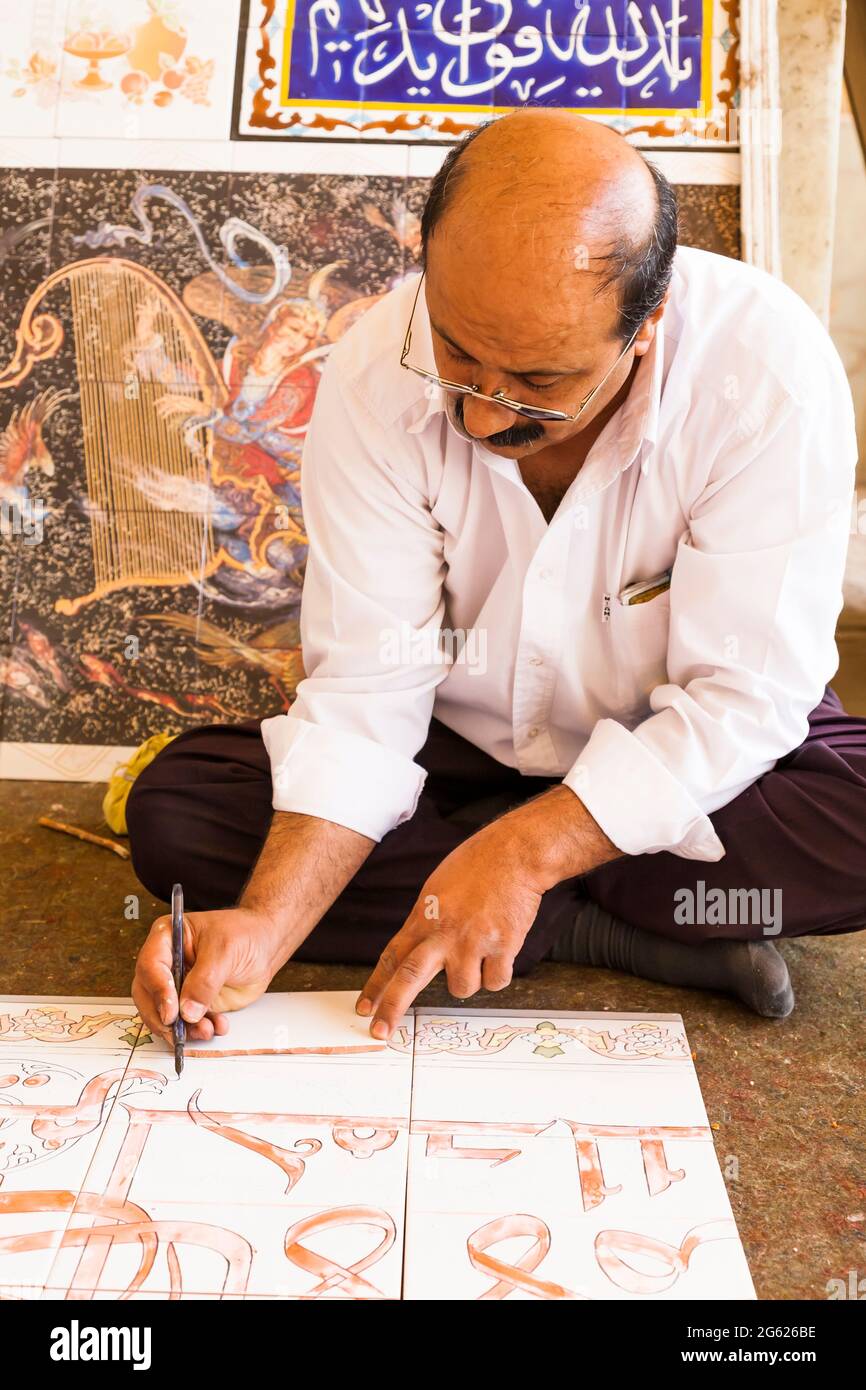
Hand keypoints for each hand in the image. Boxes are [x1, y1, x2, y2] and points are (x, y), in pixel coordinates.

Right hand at [131, 907, 286, 1046]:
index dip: (158, 990)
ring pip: (163, 1014)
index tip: (171, 1012)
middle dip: (161, 1017)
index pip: (150, 966)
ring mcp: (178, 984)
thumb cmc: (244, 935)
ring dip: (181, 1029)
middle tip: (177, 1031)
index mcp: (167, 937)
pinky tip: (217, 1027)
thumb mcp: (225, 950)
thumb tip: (187, 1012)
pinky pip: (186, 1023)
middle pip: (147, 994)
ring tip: (206, 1030)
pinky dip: (198, 1031)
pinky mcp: (192, 1003)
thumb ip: (205, 981)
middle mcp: (166, 963)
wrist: (265, 946)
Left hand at [355, 825, 543, 1039]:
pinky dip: (498, 973)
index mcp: (424, 917)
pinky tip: (501, 949)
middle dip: (392, 1008)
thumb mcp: (438, 889)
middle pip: (410, 977)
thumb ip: (427, 922)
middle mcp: (443, 932)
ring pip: (461, 989)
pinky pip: (495, 982)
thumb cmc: (478, 865)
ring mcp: (472, 942)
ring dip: (470, 979)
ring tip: (480, 952)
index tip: (364, 1007)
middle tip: (380, 1032)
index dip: (376, 985)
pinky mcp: (501, 947)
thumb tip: (419, 949)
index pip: (392, 956)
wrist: (515, 854)